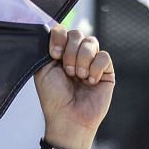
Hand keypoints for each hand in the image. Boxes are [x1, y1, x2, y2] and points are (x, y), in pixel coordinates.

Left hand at [32, 25, 114, 148]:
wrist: (69, 118)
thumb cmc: (54, 98)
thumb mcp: (42, 71)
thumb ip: (46, 50)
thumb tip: (54, 31)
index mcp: (60, 54)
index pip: (62, 31)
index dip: (59, 38)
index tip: (54, 54)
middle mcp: (76, 55)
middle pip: (77, 34)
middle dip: (70, 52)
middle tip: (67, 71)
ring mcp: (91, 62)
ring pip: (91, 42)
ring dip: (82, 60)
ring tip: (78, 77)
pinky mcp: (106, 71)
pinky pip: (104, 56)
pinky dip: (95, 68)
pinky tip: (90, 81)